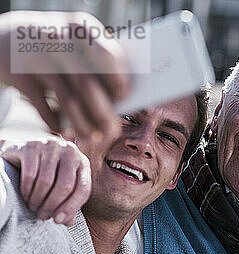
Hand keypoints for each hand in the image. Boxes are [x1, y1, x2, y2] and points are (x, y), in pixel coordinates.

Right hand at [0, 11, 129, 143]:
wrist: (1, 36)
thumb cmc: (56, 46)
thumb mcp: (75, 41)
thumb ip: (97, 63)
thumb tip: (119, 102)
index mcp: (79, 28)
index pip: (107, 56)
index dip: (119, 80)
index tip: (124, 97)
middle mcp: (58, 41)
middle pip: (88, 84)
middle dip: (103, 113)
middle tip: (113, 131)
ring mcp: (37, 60)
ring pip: (68, 101)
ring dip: (84, 125)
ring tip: (93, 137)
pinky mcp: (19, 77)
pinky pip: (44, 108)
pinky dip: (56, 123)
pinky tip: (64, 130)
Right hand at [0, 137, 90, 225]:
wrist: (20, 154)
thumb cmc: (45, 175)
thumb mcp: (60, 188)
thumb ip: (68, 204)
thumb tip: (68, 222)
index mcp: (82, 163)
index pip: (83, 189)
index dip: (71, 207)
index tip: (58, 221)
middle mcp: (70, 151)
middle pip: (65, 186)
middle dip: (53, 205)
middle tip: (42, 216)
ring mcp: (51, 146)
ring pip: (46, 181)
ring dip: (38, 200)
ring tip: (33, 207)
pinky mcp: (31, 146)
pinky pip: (30, 174)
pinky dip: (27, 189)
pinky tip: (25, 195)